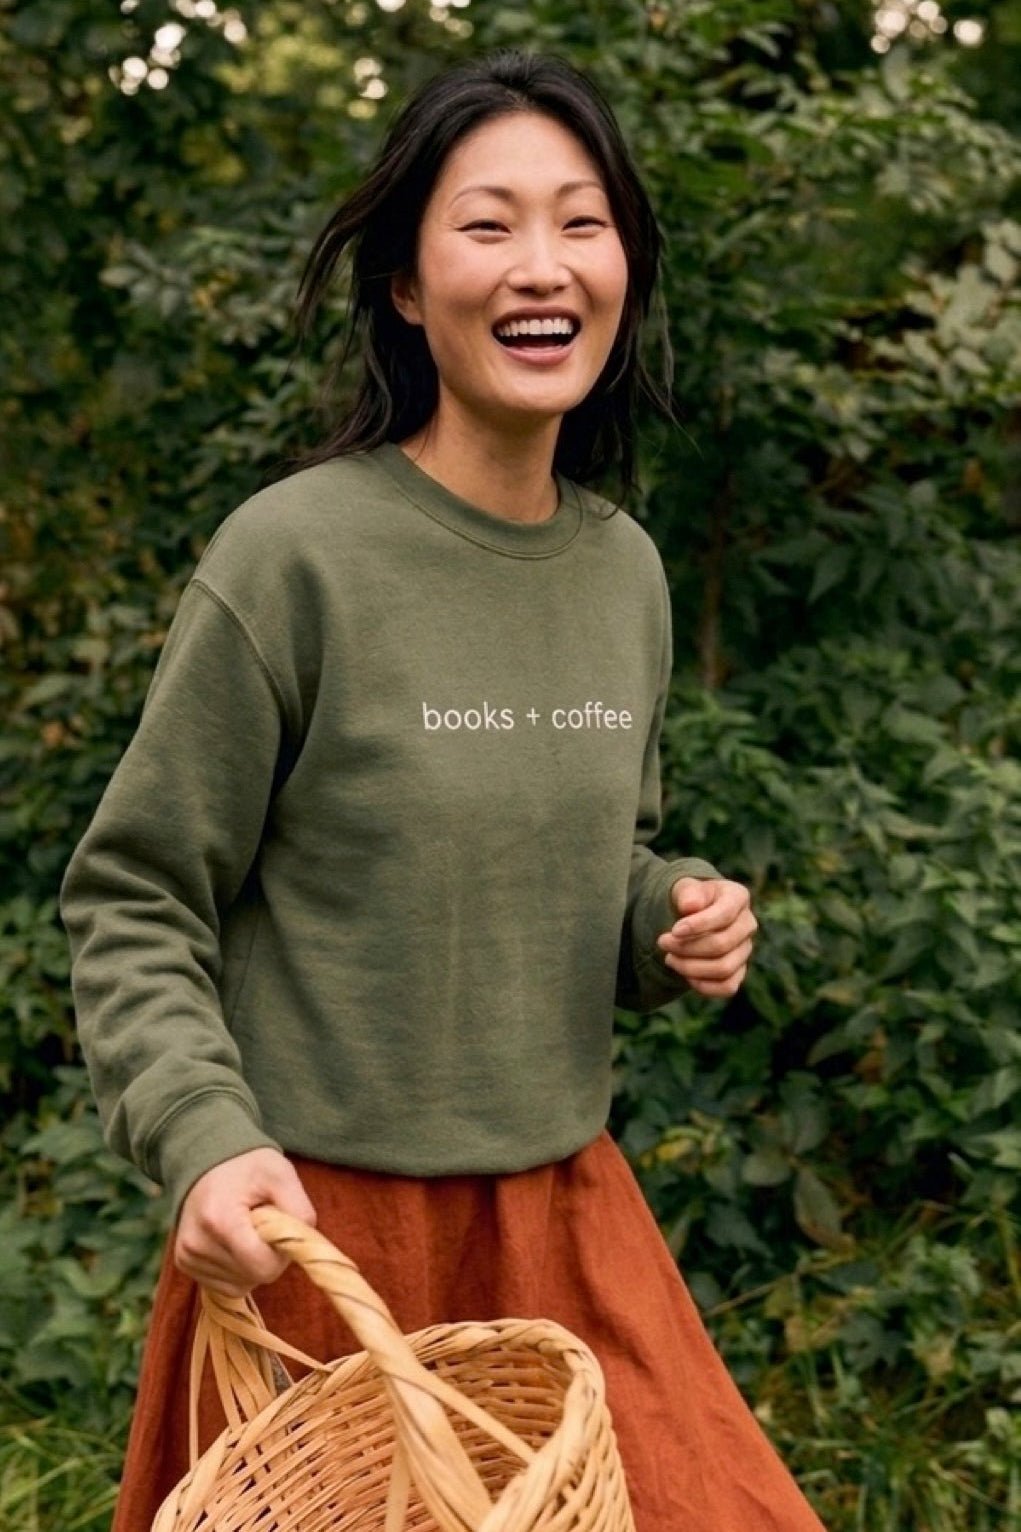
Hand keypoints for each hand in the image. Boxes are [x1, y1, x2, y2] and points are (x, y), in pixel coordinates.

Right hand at [174, 1147, 316, 1296]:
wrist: (205, 1158)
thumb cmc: (248, 1166)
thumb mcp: (281, 1174)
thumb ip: (300, 1211)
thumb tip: (303, 1247)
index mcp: (220, 1221)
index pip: (264, 1267)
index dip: (281, 1253)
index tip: (279, 1229)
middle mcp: (196, 1244)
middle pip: (252, 1278)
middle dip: (268, 1257)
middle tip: (263, 1225)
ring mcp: (187, 1256)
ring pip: (240, 1286)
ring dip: (252, 1264)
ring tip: (246, 1230)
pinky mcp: (183, 1263)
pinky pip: (224, 1286)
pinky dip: (237, 1270)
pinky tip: (235, 1242)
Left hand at [656, 876, 756, 997]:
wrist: (692, 915)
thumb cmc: (690, 898)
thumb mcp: (685, 888)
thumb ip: (688, 892)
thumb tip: (690, 906)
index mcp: (738, 897)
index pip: (724, 915)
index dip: (698, 925)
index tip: (674, 931)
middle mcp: (747, 924)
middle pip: (722, 944)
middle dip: (687, 947)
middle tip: (663, 942)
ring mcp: (745, 949)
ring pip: (724, 968)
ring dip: (690, 967)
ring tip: (669, 958)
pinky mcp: (739, 971)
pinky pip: (727, 987)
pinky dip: (703, 985)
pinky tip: (684, 975)